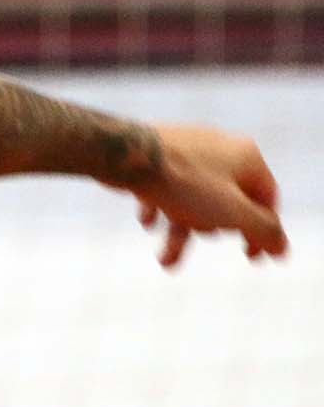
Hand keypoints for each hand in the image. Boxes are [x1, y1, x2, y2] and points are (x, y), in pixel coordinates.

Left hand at [132, 124, 286, 267]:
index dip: (264, 231)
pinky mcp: (156, 153)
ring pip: (192, 198)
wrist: (123, 154)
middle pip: (227, 199)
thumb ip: (263, 230)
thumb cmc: (183, 183)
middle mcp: (219, 148)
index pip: (266, 199)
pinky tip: (146, 221)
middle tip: (202, 237)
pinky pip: (165, 186)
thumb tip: (282, 247)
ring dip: (179, 230)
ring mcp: (186, 148)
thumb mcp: (233, 213)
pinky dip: (159, 208)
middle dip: (211, 229)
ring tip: (164, 258)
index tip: (253, 257)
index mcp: (246, 156)